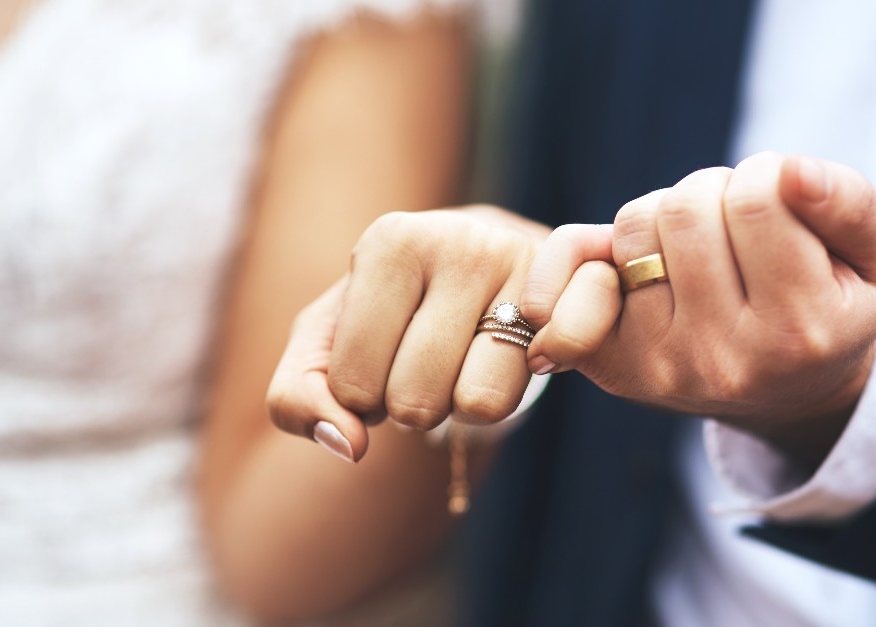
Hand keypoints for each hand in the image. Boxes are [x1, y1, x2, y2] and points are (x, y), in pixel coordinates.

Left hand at [267, 205, 550, 461]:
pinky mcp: (578, 291)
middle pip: (414, 402)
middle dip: (412, 404)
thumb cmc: (388, 313)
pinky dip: (517, 390)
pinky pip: (537, 384)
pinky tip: (517, 358)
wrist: (480, 260)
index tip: (382, 354)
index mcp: (389, 241)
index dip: (362, 395)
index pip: (353, 386)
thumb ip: (297, 399)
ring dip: (464, 406)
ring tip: (464, 360)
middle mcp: (458, 240)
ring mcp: (523, 264)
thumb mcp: (324, 345)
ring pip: (477, 405)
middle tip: (425, 360)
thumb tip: (349, 446)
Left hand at [521, 153, 875, 466]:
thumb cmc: (826, 304)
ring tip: (698, 246)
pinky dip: (589, 248)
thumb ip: (850, 204)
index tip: (779, 197)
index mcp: (799, 331)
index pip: (757, 200)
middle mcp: (723, 358)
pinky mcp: (610, 361)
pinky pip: (572, 267)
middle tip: (735, 222)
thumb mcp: (870, 257)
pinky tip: (625, 264)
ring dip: (664, 215)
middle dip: (713, 192)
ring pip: (635, 226)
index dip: (767, 174)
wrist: (783, 390)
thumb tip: (793, 172)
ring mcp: (659, 364)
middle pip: (685, 209)